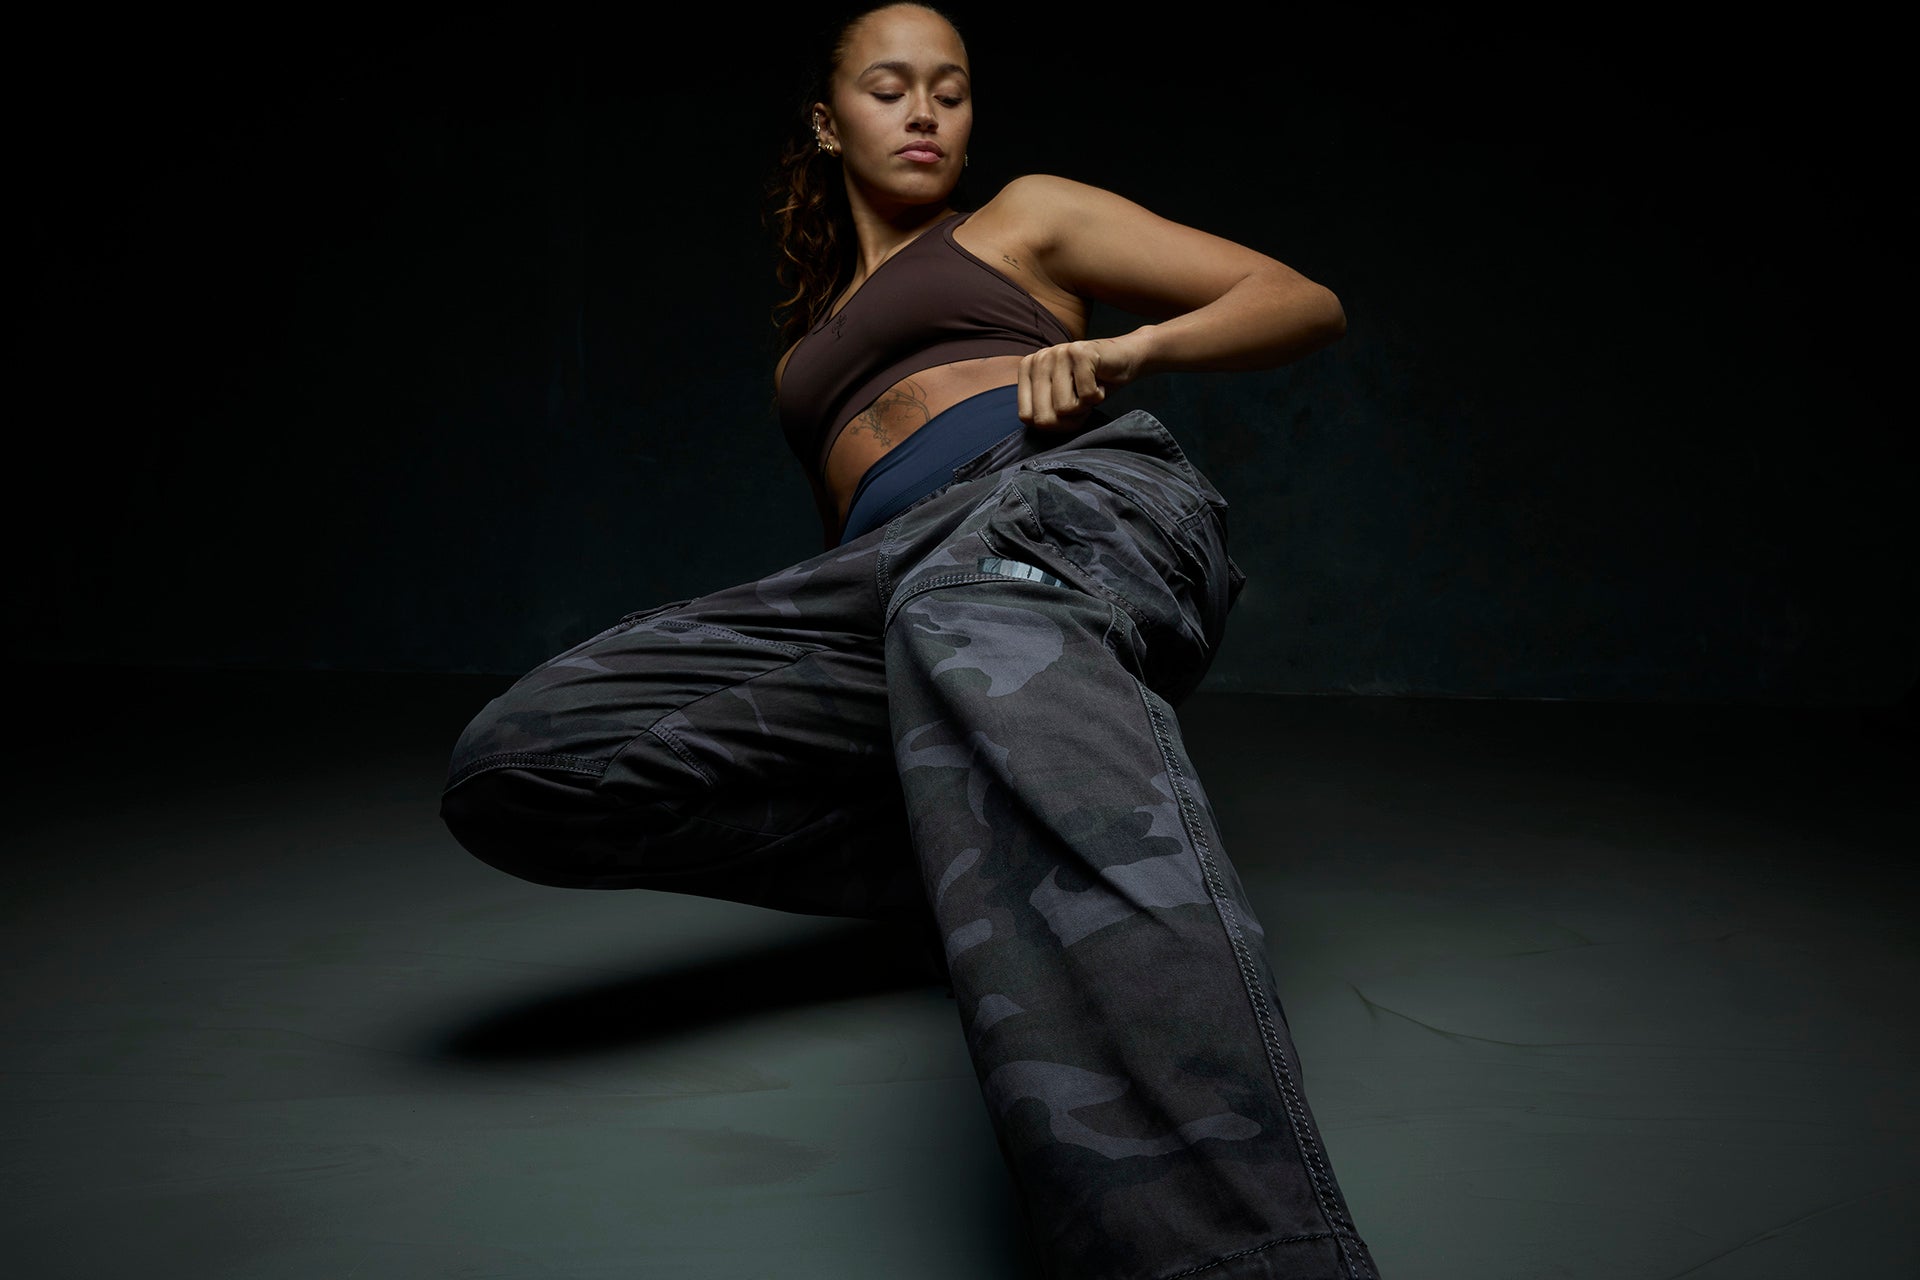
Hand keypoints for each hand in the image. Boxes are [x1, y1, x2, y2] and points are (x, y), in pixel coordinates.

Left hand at [1016, 334, 1146, 429]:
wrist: (1125, 358)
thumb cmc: (1091, 383)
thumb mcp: (1059, 398)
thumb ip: (1044, 411)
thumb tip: (1040, 427)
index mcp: (1028, 368)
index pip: (1027, 417)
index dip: (1053, 425)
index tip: (1067, 411)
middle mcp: (1039, 358)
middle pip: (1044, 417)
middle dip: (1069, 421)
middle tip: (1081, 403)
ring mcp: (1059, 352)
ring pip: (1065, 408)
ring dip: (1084, 407)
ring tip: (1090, 390)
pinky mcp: (1081, 352)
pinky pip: (1087, 396)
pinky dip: (1098, 396)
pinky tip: (1100, 382)